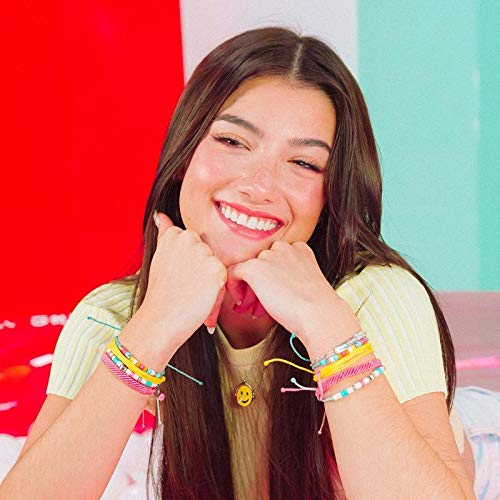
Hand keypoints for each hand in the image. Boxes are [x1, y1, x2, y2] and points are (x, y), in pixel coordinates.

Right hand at [139, 211, 226, 349]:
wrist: (160, 319)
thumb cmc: (160, 292)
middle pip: (208, 254)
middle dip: (201, 271)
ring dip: (209, 282)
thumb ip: (165, 233)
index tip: (177, 276)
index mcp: (176, 233)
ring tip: (190, 293)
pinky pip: (224, 279)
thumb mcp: (159, 256)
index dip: (189, 264)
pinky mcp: (217, 269)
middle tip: (184, 286)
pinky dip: (216, 292)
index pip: (195, 244)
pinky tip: (198, 298)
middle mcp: (189, 238)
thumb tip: (161, 215)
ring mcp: (204, 253)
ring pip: (216, 266)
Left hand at [225, 240, 347, 343]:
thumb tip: (270, 286)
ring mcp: (268, 255)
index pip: (276, 257)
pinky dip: (234, 287)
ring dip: (249, 287)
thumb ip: (289, 277)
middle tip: (259, 303)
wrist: (317, 313)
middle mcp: (283, 247)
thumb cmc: (316, 307)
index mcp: (299, 249)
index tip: (273, 293)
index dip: (271, 276)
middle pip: (262, 262)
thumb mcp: (306, 284)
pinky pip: (233, 272)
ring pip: (248, 268)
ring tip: (253, 306)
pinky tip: (241, 301)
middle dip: (259, 282)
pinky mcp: (254, 267)